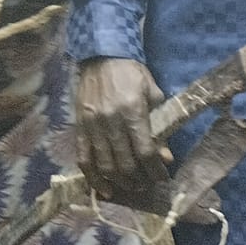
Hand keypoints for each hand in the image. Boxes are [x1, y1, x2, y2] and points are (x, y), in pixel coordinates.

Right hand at [75, 57, 168, 201]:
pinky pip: (83, 157)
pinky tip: (103, 189)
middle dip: (138, 179)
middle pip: (124, 162)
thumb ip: (160, 128)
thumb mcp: (154, 96)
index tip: (163, 178)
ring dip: (119, 181)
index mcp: (132, 112)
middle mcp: (110, 120)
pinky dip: (93, 177)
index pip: (145, 151)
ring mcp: (91, 124)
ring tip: (130, 187)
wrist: (102, 55)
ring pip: (104, 164)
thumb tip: (166, 157)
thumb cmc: (132, 75)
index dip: (155, 170)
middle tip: (147, 185)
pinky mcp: (79, 126)